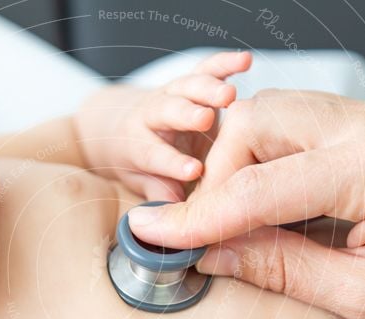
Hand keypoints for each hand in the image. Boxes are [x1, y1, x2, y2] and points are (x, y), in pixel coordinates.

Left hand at [74, 51, 251, 200]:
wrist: (119, 127)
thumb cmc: (134, 162)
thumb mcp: (138, 181)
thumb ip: (155, 191)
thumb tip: (171, 212)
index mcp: (136, 143)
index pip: (154, 153)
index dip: (173, 163)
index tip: (194, 171)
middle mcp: (152, 115)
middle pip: (168, 111)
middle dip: (186, 114)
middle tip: (204, 119)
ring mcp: (172, 95)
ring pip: (188, 87)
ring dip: (208, 88)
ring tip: (229, 94)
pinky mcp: (190, 83)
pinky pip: (206, 68)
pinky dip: (225, 63)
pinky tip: (245, 61)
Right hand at [128, 89, 364, 318]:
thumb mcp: (364, 295)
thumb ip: (278, 267)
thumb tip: (208, 254)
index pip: (257, 185)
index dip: (196, 214)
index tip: (152, 232)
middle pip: (255, 122)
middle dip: (214, 176)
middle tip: (201, 230)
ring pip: (271, 115)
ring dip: (237, 163)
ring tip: (229, 219)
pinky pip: (297, 124)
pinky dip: (265, 158)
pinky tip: (263, 200)